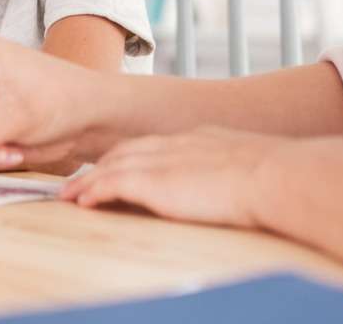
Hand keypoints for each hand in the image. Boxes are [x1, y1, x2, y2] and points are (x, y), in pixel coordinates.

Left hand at [60, 127, 290, 227]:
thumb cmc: (272, 175)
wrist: (272, 175)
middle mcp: (174, 145)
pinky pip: (112, 184)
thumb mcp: (247, 163)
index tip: (116, 165)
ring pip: (112, 166)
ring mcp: (162, 161)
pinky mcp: (154, 182)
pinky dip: (94, 190)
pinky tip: (81, 201)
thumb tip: (237, 181)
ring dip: (87, 180)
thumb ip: (231, 167)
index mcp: (197, 140)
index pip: (153, 144)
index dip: (130, 155)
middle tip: (82, 179)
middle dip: (101, 164)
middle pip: (125, 151)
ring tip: (69, 193)